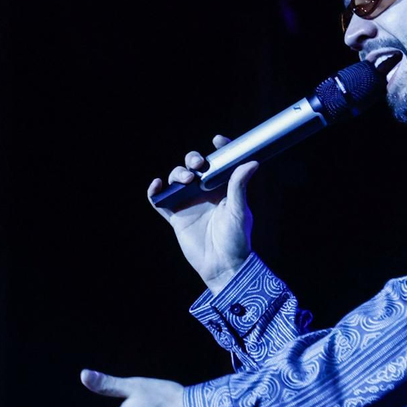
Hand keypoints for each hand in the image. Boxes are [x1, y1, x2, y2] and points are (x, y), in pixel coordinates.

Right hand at [146, 135, 257, 294]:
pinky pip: (160, 202)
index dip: (219, 148)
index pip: (219, 163)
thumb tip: (251, 162)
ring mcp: (189, 204)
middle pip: (193, 166)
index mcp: (223, 188)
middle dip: (192, 159)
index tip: (218, 140)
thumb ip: (239, 186)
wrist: (223, 266)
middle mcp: (204, 193)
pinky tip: (156, 185)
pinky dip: (154, 192)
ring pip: (176, 180)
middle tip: (197, 164)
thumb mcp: (239, 211)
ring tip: (185, 180)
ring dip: (177, 174)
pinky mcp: (176, 218)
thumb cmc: (237, 240)